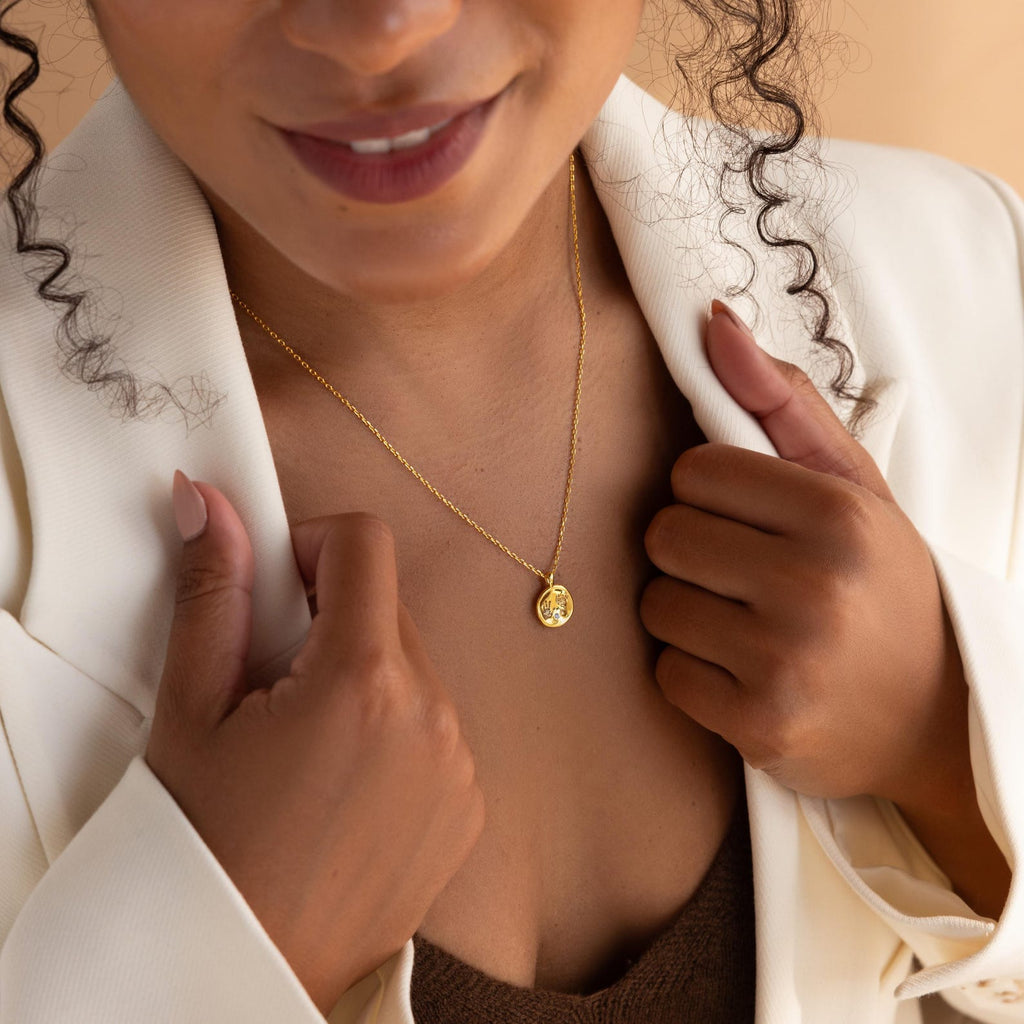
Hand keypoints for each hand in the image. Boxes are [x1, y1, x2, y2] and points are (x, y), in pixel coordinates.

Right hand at [146, 474, 484, 1012]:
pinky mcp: (470, 803)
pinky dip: (394, 730)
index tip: (275, 588)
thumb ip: (212, 592)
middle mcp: (433, 715)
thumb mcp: (191, 711)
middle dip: (330, 619)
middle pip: (387, 607)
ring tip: (305, 743)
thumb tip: (209, 501)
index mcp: (366, 680)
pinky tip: (343, 784)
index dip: (312, 545)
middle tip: (273, 681)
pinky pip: (435, 726)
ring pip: (413, 666)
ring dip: (363, 676)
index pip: (366, 543)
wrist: (243, 963)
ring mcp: (460, 764)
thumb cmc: (205, 847)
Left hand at [640, 302, 969, 810]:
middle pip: (664, 534)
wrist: (934, 718)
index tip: (746, 516)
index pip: (693, 470)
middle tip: (743, 572)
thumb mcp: (854, 489)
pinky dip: (691, 672)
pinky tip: (743, 671)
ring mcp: (784, 663)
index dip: (709, 492)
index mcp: (839, 515)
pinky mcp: (759, 726)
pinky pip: (664, 674)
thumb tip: (713, 322)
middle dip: (691, 549)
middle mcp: (813, 587)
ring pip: (655, 604)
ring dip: (686, 611)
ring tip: (745, 622)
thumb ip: (783, 404)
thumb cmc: (883, 588)